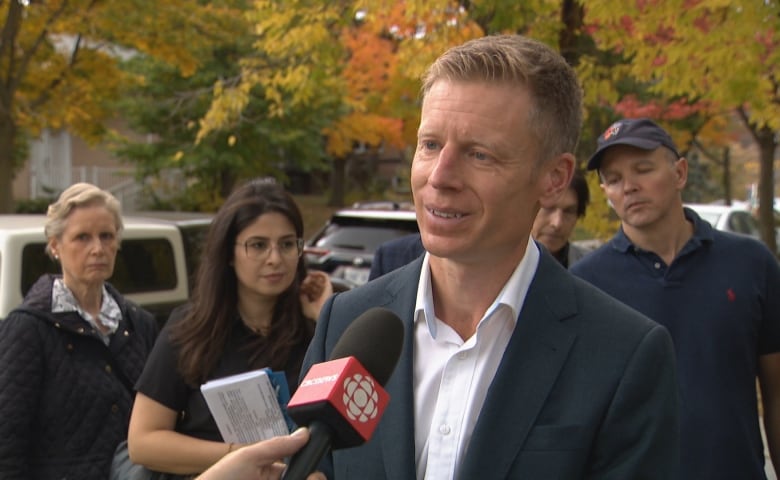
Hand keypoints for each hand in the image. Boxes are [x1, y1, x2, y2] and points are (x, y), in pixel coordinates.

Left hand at [195, 428, 324, 479]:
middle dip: (312, 478)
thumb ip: (277, 446)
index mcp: (268, 471)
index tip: (314, 473)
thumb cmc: (220, 479)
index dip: (309, 469)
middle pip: (300, 478)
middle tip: (312, 479)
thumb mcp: (248, 457)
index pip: (297, 468)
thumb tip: (304, 433)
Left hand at [299, 270, 332, 320]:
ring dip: (311, 278)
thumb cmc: (314, 312)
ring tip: (306, 280)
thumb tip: (301, 291)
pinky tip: (311, 274)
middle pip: (314, 285)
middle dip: (307, 283)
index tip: (300, 289)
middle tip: (302, 284)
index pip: (311, 291)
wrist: (323, 312)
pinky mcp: (328, 285)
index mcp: (317, 301)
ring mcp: (326, 289)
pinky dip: (317, 273)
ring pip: (319, 280)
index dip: (305, 288)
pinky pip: (324, 276)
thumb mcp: (305, 306)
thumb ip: (303, 298)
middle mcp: (322, 294)